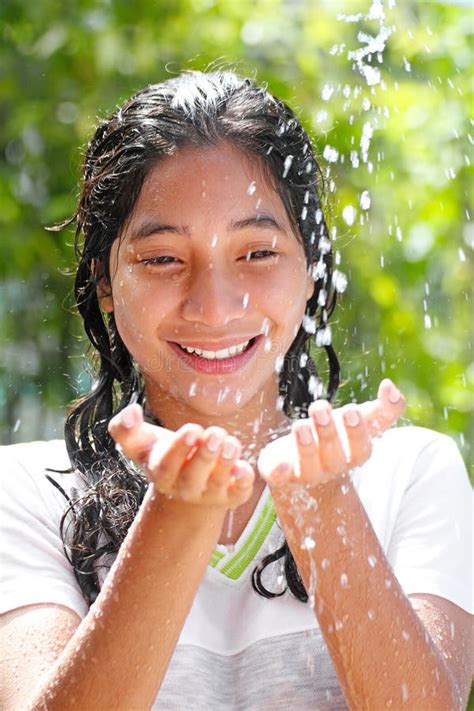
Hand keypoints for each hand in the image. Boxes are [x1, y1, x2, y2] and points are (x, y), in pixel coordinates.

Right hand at [108, 405, 254, 507]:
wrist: (186, 491)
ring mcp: (209, 494)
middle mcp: (185, 488)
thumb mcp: (143, 444)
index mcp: (162, 474)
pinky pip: (239, 493)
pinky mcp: (231, 495)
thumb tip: (130, 410)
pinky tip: (245, 466)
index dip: (178, 449)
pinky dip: (243, 481)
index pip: (167, 465)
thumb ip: (126, 429)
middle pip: (193, 476)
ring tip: (231, 443)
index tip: (191, 429)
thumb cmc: (164, 457)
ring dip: (225, 462)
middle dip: (204, 455)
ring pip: (218, 482)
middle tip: (214, 433)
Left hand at [258, 379, 405, 487]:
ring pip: (308, 466)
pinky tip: (278, 466)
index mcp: (352, 454)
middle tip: (321, 409)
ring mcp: (307, 473)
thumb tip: (391, 386)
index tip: (352, 410)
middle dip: (328, 433)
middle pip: (334, 456)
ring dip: (305, 446)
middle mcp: (332, 467)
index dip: (357, 432)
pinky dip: (279, 472)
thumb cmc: (335, 437)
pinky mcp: (282, 474)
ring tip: (300, 425)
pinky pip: (281, 477)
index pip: (361, 449)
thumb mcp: (358, 422)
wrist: (302, 466)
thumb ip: (382, 409)